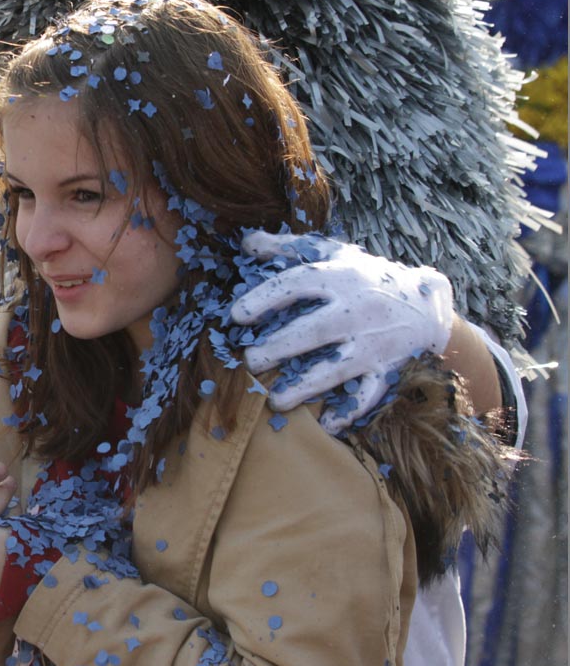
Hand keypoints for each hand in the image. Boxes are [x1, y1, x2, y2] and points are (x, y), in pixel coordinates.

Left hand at [231, 231, 453, 431]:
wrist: (428, 302)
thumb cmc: (368, 277)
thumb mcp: (334, 254)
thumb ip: (289, 248)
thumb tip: (246, 241)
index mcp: (342, 277)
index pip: (299, 283)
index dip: (266, 297)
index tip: (236, 315)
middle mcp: (359, 309)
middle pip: (315, 331)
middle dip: (279, 347)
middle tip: (250, 361)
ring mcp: (375, 342)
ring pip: (338, 368)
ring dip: (305, 387)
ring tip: (276, 401)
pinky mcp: (388, 368)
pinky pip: (370, 395)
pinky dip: (350, 411)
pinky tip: (326, 424)